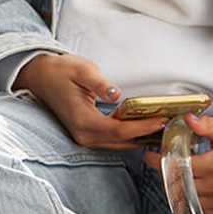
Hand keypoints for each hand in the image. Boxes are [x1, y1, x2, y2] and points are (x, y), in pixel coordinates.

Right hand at [13, 54, 165, 149]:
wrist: (40, 76)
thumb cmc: (60, 71)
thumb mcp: (81, 70)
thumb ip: (99, 83)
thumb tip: (116, 94)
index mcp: (82, 120)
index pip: (119, 130)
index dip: (142, 127)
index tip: (162, 120)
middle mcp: (83, 134)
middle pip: (122, 141)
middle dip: (146, 134)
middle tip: (172, 126)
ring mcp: (84, 137)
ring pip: (118, 143)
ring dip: (139, 136)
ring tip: (162, 127)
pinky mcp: (86, 134)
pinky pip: (112, 139)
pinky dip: (129, 134)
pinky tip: (144, 126)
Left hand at [141, 115, 212, 213]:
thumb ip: (206, 125)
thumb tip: (186, 119)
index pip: (178, 167)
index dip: (161, 161)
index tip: (150, 155)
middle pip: (179, 185)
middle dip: (166, 174)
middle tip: (161, 164)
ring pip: (188, 200)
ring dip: (177, 189)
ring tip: (175, 175)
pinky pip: (202, 210)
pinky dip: (192, 200)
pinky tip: (190, 186)